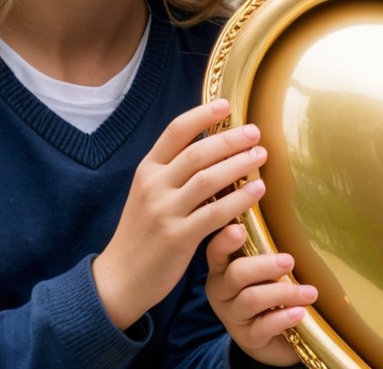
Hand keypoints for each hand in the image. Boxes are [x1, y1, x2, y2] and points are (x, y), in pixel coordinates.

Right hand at [93, 99, 266, 328]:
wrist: (120, 278)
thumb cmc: (143, 232)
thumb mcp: (149, 194)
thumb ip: (173, 171)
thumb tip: (211, 144)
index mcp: (147, 170)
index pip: (175, 132)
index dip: (202, 115)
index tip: (227, 104)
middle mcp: (154, 186)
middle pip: (198, 153)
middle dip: (230, 139)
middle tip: (255, 132)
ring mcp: (164, 211)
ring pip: (208, 179)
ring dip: (239, 164)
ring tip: (261, 155)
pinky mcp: (177, 237)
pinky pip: (215, 213)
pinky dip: (239, 199)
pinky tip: (258, 190)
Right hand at [206, 222, 317, 365]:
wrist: (272, 337)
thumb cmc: (268, 290)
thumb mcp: (264, 269)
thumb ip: (266, 250)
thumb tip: (288, 219)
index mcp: (222, 267)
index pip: (216, 250)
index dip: (225, 240)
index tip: (240, 230)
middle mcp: (221, 291)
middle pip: (236, 274)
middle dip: (263, 266)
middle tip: (289, 261)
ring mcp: (232, 316)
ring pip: (251, 300)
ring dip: (283, 293)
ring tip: (310, 292)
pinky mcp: (246, 338)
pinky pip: (262, 327)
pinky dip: (283, 318)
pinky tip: (300, 312)